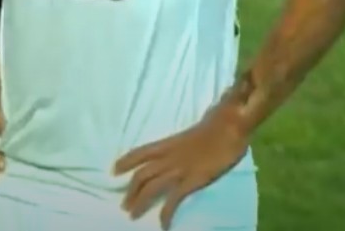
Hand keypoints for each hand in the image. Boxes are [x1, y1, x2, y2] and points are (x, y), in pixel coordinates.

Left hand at [113, 102, 249, 229]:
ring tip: (133, 215)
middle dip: (131, 190)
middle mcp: (170, 155)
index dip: (126, 160)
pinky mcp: (193, 180)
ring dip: (140, 201)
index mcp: (169, 142)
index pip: (141, 152)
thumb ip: (181, 142)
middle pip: (142, 173)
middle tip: (124, 204)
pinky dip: (166, 212)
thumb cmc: (215, 124)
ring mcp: (180, 168)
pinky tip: (163, 224)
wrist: (229, 125)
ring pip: (152, 186)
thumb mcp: (192, 133)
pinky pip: (174, 198)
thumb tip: (177, 148)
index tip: (114, 170)